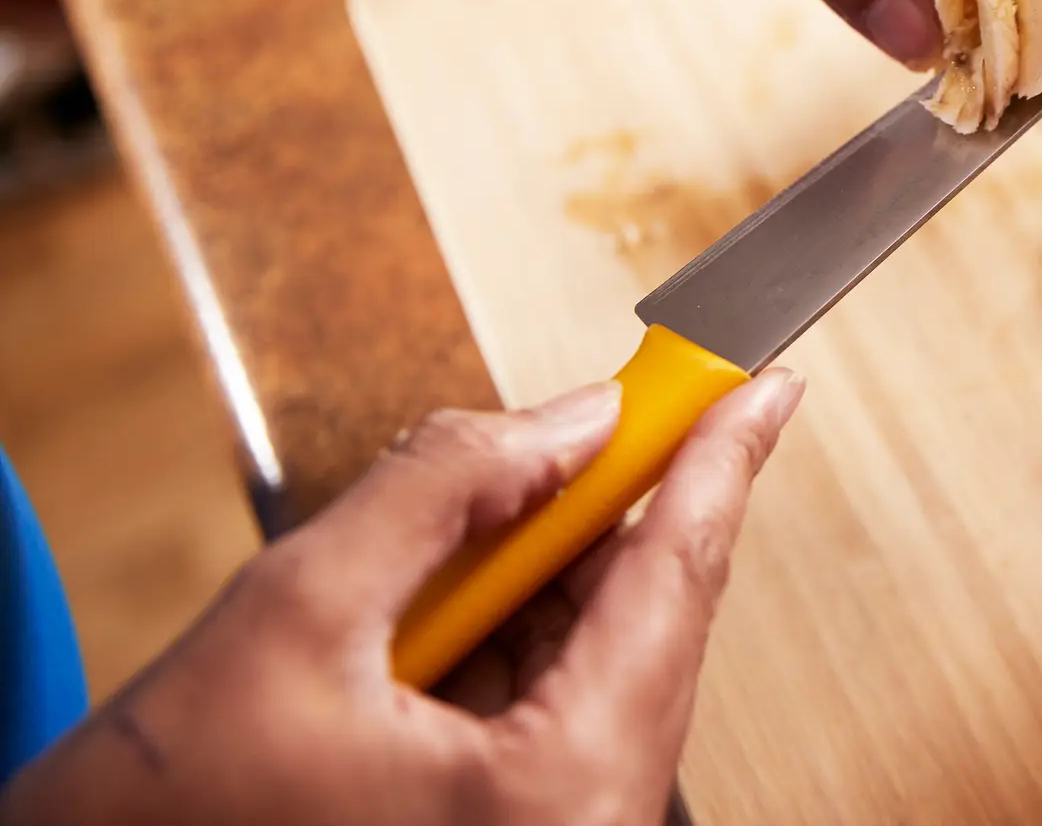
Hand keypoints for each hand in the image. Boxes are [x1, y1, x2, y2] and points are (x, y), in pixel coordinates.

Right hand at [0, 369, 805, 825]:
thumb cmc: (156, 822)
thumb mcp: (295, 610)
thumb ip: (446, 489)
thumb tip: (569, 420)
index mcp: (554, 796)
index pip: (674, 583)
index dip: (717, 461)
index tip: (760, 385)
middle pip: (647, 628)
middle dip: (612, 511)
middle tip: (633, 409)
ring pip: (599, 669)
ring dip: (557, 576)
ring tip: (496, 513)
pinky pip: (554, 718)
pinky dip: (523, 640)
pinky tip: (470, 594)